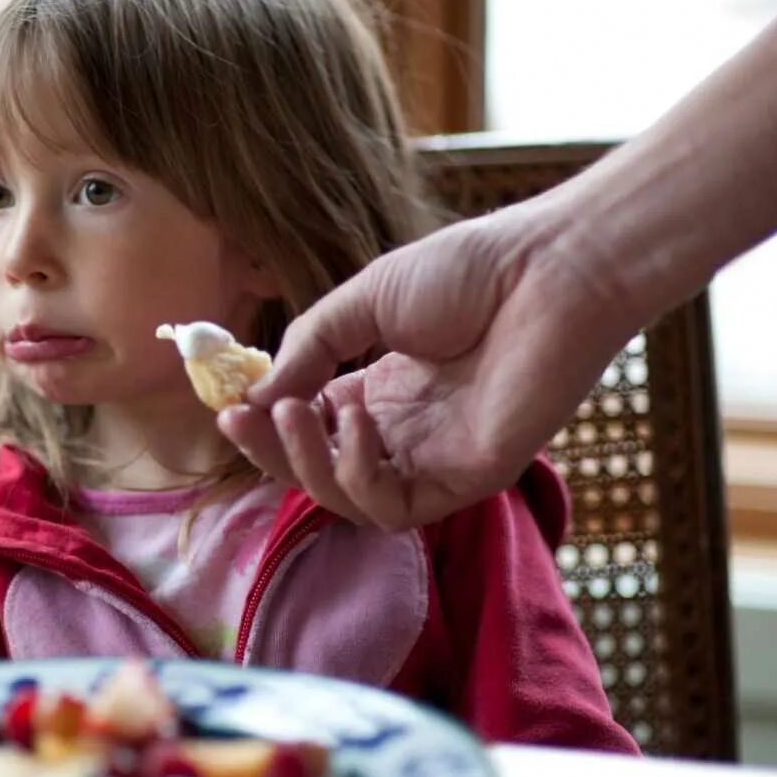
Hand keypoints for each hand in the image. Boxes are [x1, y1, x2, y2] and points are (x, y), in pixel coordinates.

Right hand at [219, 203, 641, 528]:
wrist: (548, 269)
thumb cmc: (470, 272)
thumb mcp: (364, 299)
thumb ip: (309, 349)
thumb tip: (250, 397)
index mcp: (382, 391)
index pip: (310, 430)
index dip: (266, 425)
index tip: (229, 406)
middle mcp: (406, 432)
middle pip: (320, 471)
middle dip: (273, 452)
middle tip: (240, 421)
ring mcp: (436, 459)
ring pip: (349, 499)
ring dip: (308, 464)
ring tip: (295, 414)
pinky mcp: (468, 478)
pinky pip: (394, 507)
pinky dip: (358, 474)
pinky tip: (354, 423)